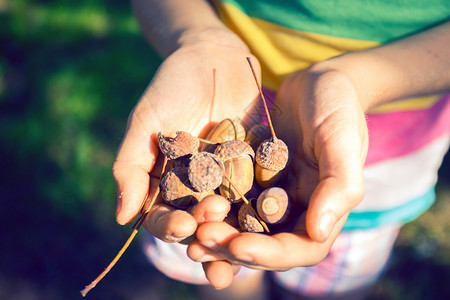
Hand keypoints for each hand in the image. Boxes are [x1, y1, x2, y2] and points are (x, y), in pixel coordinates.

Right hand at [112, 30, 260, 237]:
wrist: (214, 57)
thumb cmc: (172, 86)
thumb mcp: (146, 121)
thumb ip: (131, 166)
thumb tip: (121, 217)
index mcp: (166, 183)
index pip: (163, 217)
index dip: (170, 227)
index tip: (183, 225)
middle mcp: (196, 188)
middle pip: (198, 222)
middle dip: (206, 231)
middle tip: (217, 223)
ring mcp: (227, 181)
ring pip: (230, 216)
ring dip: (236, 230)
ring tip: (243, 236)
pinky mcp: (255, 169)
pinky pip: (260, 192)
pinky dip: (264, 205)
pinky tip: (272, 215)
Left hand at [187, 62, 368, 286]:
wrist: (314, 81)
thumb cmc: (337, 105)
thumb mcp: (341, 137)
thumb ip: (339, 183)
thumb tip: (318, 233)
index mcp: (323, 208)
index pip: (301, 248)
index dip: (270, 254)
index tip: (239, 246)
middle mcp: (295, 209)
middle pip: (265, 245)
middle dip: (233, 247)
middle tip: (201, 241)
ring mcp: (270, 195)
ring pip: (242, 227)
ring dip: (216, 235)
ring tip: (188, 232)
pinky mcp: (249, 179)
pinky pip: (228, 199)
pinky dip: (208, 206)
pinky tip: (184, 205)